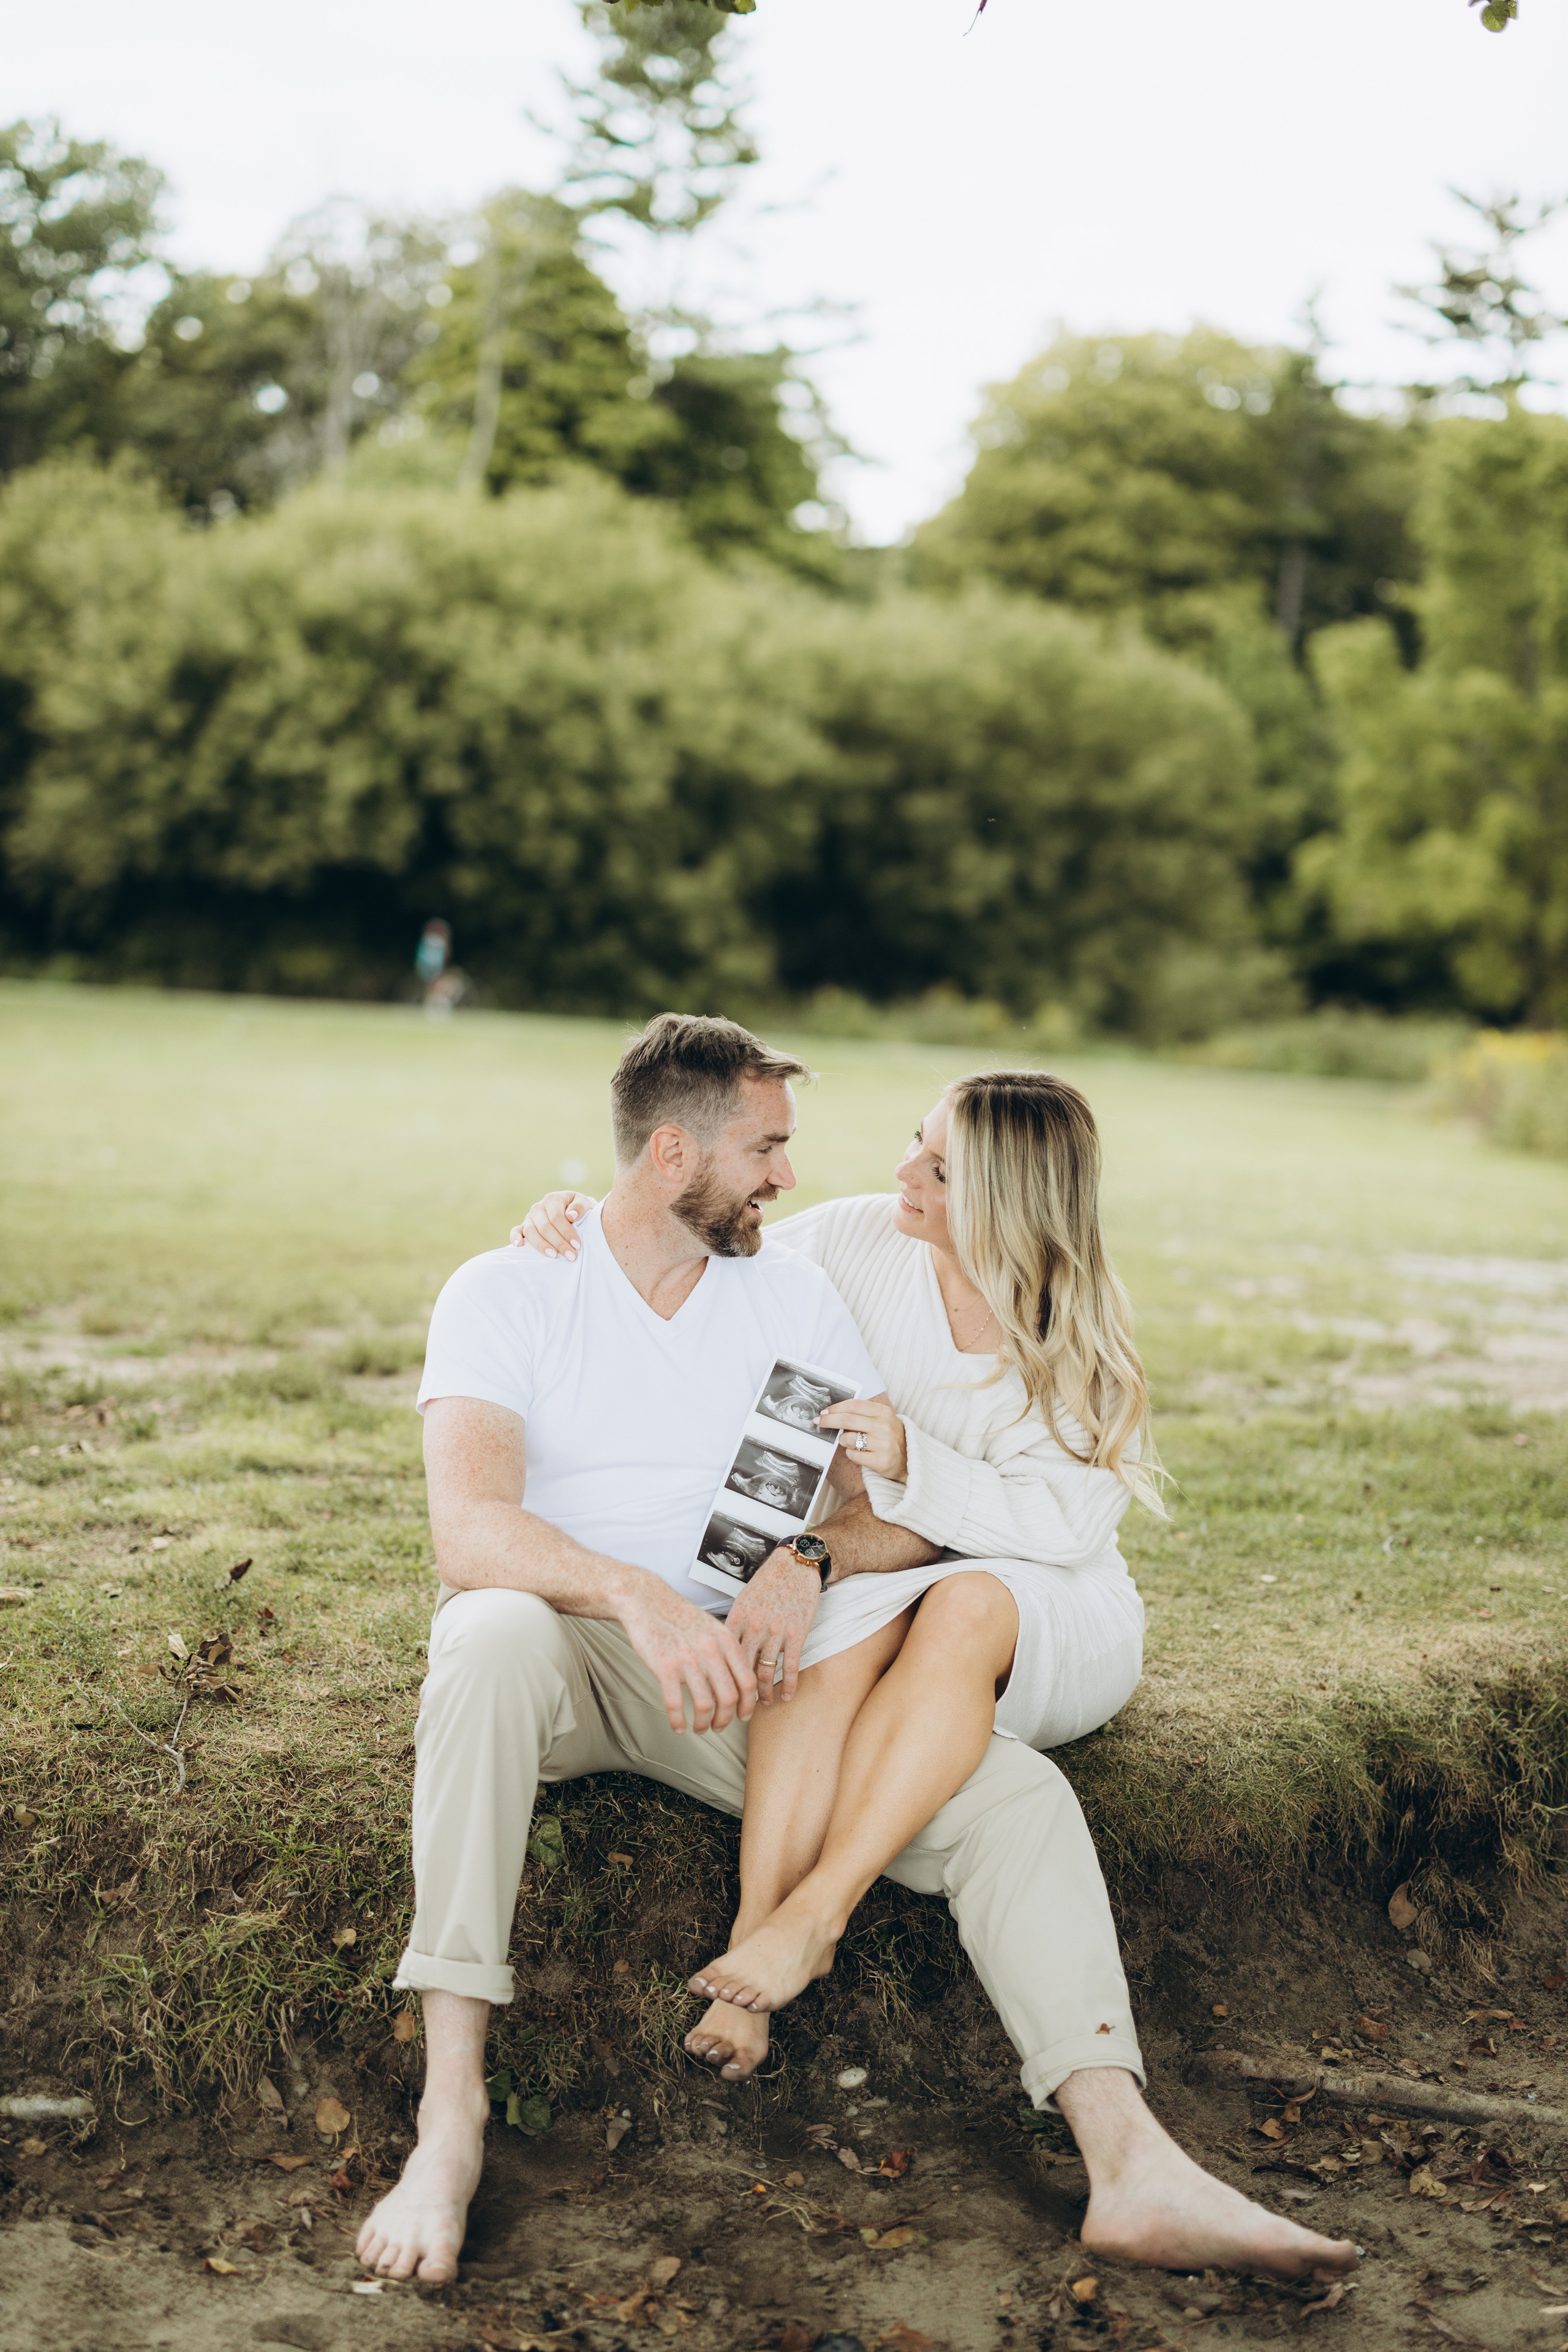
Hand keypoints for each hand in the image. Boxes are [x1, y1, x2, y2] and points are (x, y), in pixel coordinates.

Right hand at [509, 1189, 595, 1259]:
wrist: (571, 1211)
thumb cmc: (578, 1209)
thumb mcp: (584, 1203)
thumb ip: (580, 1207)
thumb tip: (571, 1216)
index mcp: (552, 1199)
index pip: (557, 1217)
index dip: (566, 1232)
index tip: (577, 1245)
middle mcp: (538, 1207)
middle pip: (545, 1227)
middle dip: (558, 1243)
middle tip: (570, 1255)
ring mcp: (530, 1217)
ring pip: (530, 1231)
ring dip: (541, 1245)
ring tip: (554, 1256)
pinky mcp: (523, 1226)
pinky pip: (516, 1231)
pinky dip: (515, 1238)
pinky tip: (520, 1246)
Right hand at [616, 1572, 757, 1734]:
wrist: (648, 1600)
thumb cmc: (679, 1616)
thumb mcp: (712, 1628)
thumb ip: (727, 1653)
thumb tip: (737, 1684)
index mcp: (726, 1640)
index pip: (747, 1681)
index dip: (748, 1705)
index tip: (743, 1716)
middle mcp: (710, 1650)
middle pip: (729, 1698)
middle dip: (726, 1720)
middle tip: (719, 1727)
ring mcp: (687, 1659)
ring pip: (705, 1705)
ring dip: (703, 1724)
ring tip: (699, 1728)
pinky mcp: (664, 1667)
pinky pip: (675, 1705)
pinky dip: (678, 1721)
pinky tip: (678, 1726)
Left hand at [724, 1553, 822, 1702]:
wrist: (796, 1565)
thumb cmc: (768, 1582)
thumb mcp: (743, 1600)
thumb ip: (734, 1625)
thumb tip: (721, 1650)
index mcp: (737, 1617)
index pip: (722, 1655)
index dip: (717, 1677)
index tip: (715, 1693)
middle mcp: (754, 1626)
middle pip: (740, 1668)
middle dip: (737, 1693)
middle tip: (734, 1708)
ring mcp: (776, 1631)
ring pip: (765, 1671)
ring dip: (763, 1693)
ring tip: (760, 1704)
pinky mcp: (796, 1633)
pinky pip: (790, 1666)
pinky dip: (789, 1685)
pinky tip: (787, 1697)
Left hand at [817, 1397, 907, 1481]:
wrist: (910, 1460)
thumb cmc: (890, 1437)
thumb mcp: (883, 1419)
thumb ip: (862, 1414)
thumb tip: (834, 1413)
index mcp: (884, 1412)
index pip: (854, 1405)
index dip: (835, 1408)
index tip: (823, 1412)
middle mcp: (885, 1426)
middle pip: (847, 1420)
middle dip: (829, 1421)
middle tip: (818, 1422)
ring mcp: (884, 1444)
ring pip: (848, 1439)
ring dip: (843, 1440)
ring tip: (849, 1442)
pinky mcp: (881, 1461)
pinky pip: (854, 1455)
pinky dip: (851, 1454)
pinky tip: (859, 1453)